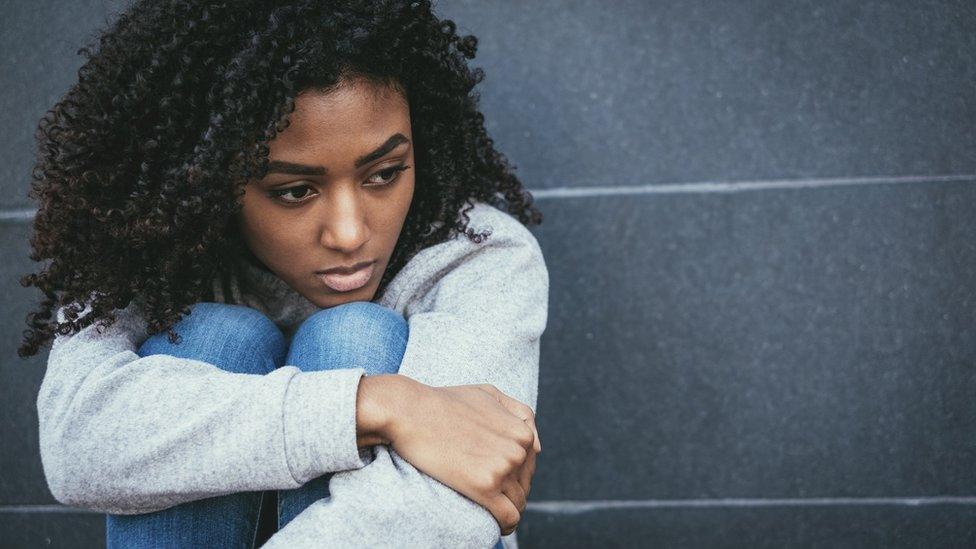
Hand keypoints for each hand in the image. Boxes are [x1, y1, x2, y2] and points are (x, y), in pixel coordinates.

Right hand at [382, 379, 541, 535]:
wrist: (410, 412)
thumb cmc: (444, 402)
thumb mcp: (488, 394)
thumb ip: (518, 412)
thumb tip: (537, 447)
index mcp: (521, 431)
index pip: (530, 464)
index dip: (515, 472)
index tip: (498, 476)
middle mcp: (517, 450)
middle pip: (524, 485)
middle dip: (511, 491)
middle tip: (489, 491)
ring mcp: (502, 468)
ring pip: (518, 503)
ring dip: (507, 509)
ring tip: (492, 510)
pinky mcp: (484, 487)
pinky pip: (509, 517)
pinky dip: (506, 525)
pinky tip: (498, 526)